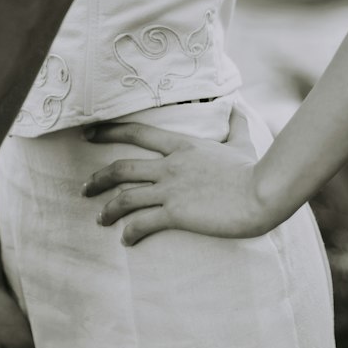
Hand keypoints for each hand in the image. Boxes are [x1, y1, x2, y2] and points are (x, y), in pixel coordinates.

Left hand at [81, 107, 272, 244]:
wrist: (261, 193)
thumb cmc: (253, 170)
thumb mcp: (241, 143)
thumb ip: (235, 125)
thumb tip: (237, 106)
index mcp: (182, 146)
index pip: (138, 133)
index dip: (109, 132)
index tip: (89, 134)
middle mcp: (170, 165)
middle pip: (122, 167)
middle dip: (99, 178)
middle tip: (85, 187)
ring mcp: (171, 189)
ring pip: (125, 197)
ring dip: (108, 209)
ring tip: (99, 219)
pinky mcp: (176, 213)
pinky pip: (142, 223)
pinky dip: (129, 232)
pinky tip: (125, 241)